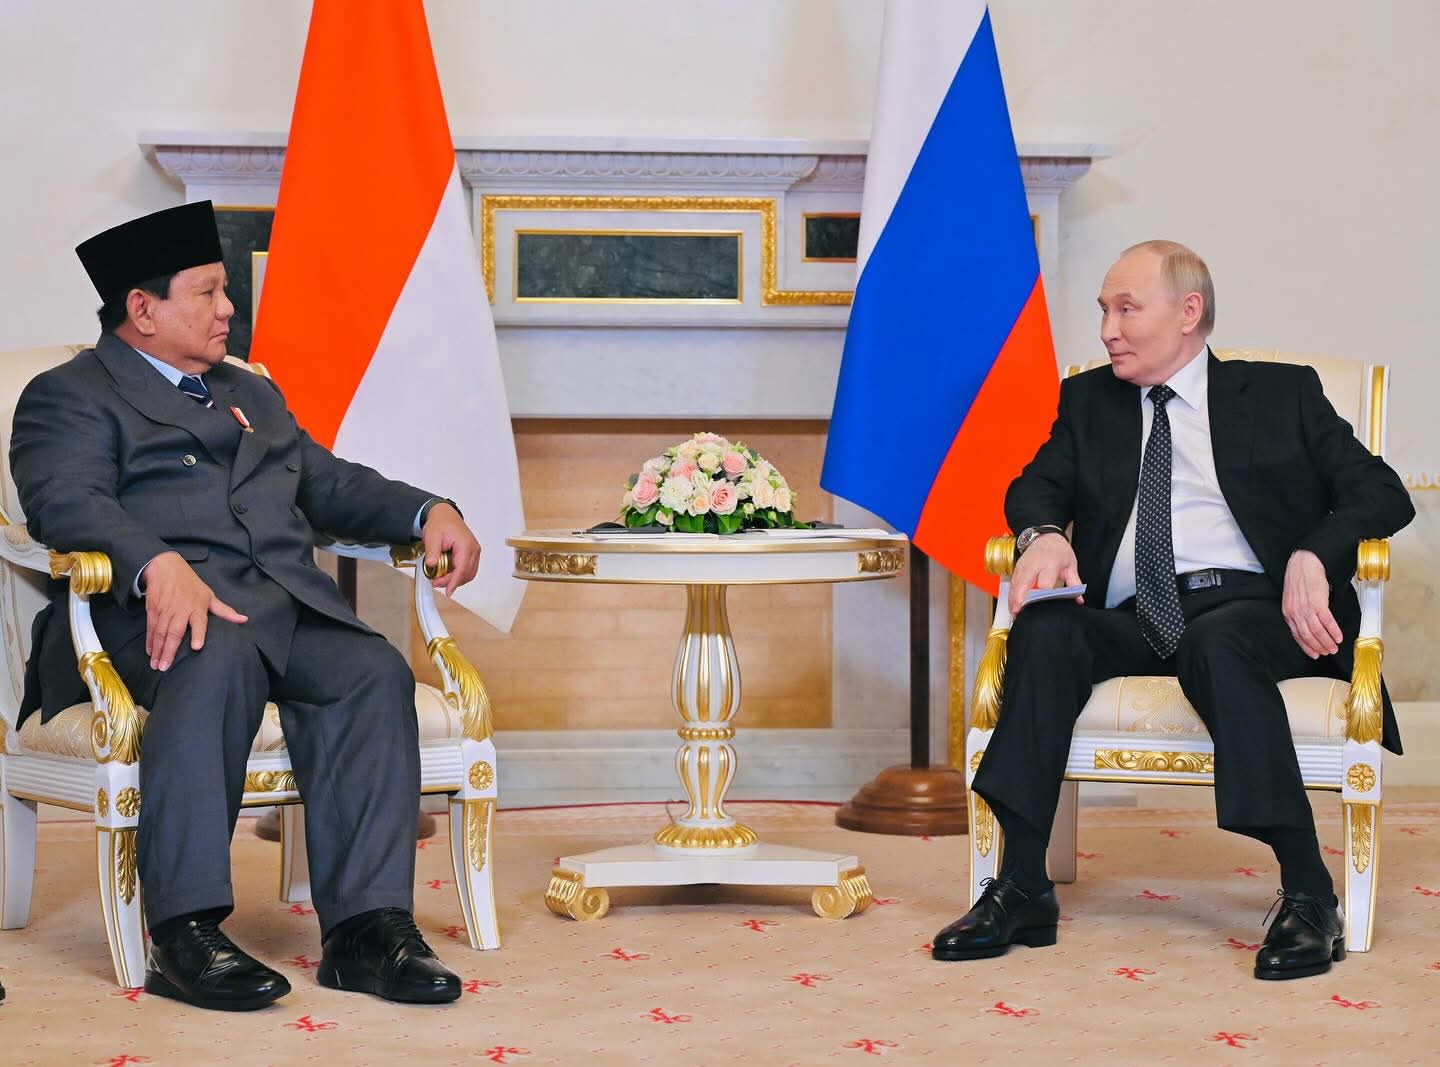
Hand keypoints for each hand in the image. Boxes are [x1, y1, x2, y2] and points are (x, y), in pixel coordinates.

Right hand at [140, 552, 247, 670]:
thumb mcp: (209, 595)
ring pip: (160, 632)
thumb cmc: (191, 584)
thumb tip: (244, 620)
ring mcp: (165, 610)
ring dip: (157, 649)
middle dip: (169, 650)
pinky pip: (151, 628)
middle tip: (166, 666)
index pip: (199, 622)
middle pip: (174, 632)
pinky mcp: (153, 610)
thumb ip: (225, 611)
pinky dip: (150, 641)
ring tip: (156, 665)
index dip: (198, 634)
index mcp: (197, 607)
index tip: (196, 646)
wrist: (166, 567)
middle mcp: (180, 610)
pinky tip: (150, 652)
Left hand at [421, 502, 480, 595]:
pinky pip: (468, 569)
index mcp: (466, 545)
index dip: (454, 582)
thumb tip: (433, 565)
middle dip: (452, 582)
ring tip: (441, 578)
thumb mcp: (432, 536)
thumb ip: (432, 551)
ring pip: (469, 573)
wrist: (445, 515)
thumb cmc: (441, 522)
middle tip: (436, 582)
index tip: (448, 592)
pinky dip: (458, 574)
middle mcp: (473, 549)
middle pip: (466, 574)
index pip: (462, 569)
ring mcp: (474, 552)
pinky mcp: (471, 554)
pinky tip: (448, 573)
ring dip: (456, 579)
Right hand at [1009, 533, 1083, 615]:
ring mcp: (1023, 566)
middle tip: (1019, 611)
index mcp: (1050, 563)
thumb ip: (1074, 583)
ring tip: (1014, 613)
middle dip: (1020, 597)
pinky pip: (1012, 582)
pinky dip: (1010, 594)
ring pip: (1015, 584)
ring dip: (1013, 598)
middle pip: (1024, 583)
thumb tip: (1079, 599)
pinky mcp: (1017, 568)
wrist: (1046, 536)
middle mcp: (1034, 564)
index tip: (1041, 604)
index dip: (1042, 594)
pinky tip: (1012, 605)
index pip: (1044, 582)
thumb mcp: (1070, 565)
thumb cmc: (1059, 551)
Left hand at [1283, 549, 1342, 658]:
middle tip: (1328, 652)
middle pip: (1308, 636)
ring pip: (1317, 631)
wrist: (1304, 564)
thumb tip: (1306, 626)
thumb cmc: (1299, 580)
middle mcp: (1296, 613)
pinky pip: (1327, 622)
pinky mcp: (1318, 603)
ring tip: (1335, 647)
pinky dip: (1334, 631)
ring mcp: (1306, 609)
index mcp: (1288, 613)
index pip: (1297, 635)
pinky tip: (1339, 637)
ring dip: (1328, 641)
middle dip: (1319, 647)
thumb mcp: (1292, 600)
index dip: (1307, 647)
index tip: (1315, 654)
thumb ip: (1297, 614)